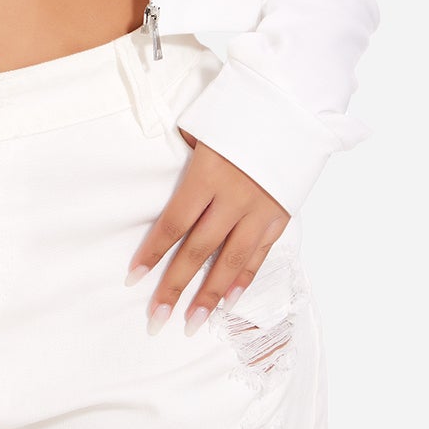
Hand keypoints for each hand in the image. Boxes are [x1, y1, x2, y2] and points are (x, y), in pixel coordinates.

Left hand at [125, 129, 289, 335]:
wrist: (295, 106)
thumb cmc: (241, 109)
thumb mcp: (203, 124)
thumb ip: (183, 151)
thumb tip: (166, 167)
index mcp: (207, 174)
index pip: (173, 223)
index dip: (152, 252)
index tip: (133, 278)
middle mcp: (233, 197)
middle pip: (198, 250)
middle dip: (175, 287)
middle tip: (156, 318)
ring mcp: (259, 210)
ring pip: (230, 261)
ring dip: (210, 295)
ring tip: (191, 322)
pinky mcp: (280, 215)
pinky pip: (259, 254)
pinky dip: (243, 279)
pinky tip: (229, 301)